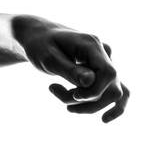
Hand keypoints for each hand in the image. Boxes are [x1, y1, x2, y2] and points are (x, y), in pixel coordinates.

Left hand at [12, 16, 129, 122]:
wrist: (37, 37)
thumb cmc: (39, 45)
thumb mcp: (48, 57)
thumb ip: (69, 70)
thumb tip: (91, 82)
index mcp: (92, 44)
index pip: (108, 72)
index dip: (95, 91)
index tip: (73, 95)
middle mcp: (104, 53)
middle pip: (111, 88)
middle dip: (86, 100)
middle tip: (55, 91)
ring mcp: (106, 64)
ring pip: (113, 94)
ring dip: (89, 105)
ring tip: (62, 98)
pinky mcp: (102, 74)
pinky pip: (119, 92)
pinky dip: (115, 107)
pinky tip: (105, 120)